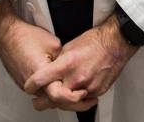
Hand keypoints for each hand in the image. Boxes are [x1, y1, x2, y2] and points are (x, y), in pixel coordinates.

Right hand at [0, 0, 88, 109]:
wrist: (7, 34)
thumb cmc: (26, 36)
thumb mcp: (54, 44)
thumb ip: (64, 61)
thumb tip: (72, 69)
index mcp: (40, 74)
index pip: (59, 96)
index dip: (74, 97)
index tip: (84, 93)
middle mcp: (31, 85)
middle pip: (54, 101)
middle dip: (71, 102)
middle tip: (85, 97)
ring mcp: (25, 86)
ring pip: (46, 98)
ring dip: (60, 96)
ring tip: (74, 90)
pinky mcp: (23, 84)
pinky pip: (40, 92)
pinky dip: (50, 91)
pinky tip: (59, 83)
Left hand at [24, 14, 138, 109]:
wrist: (115, 43)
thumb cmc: (94, 41)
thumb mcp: (69, 47)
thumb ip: (58, 63)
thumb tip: (50, 72)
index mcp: (67, 63)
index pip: (42, 79)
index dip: (32, 85)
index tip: (28, 87)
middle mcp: (76, 77)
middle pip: (54, 98)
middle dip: (43, 102)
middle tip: (37, 102)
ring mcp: (88, 86)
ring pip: (69, 102)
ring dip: (61, 102)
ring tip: (56, 98)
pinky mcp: (97, 91)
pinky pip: (83, 100)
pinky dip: (78, 97)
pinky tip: (75, 92)